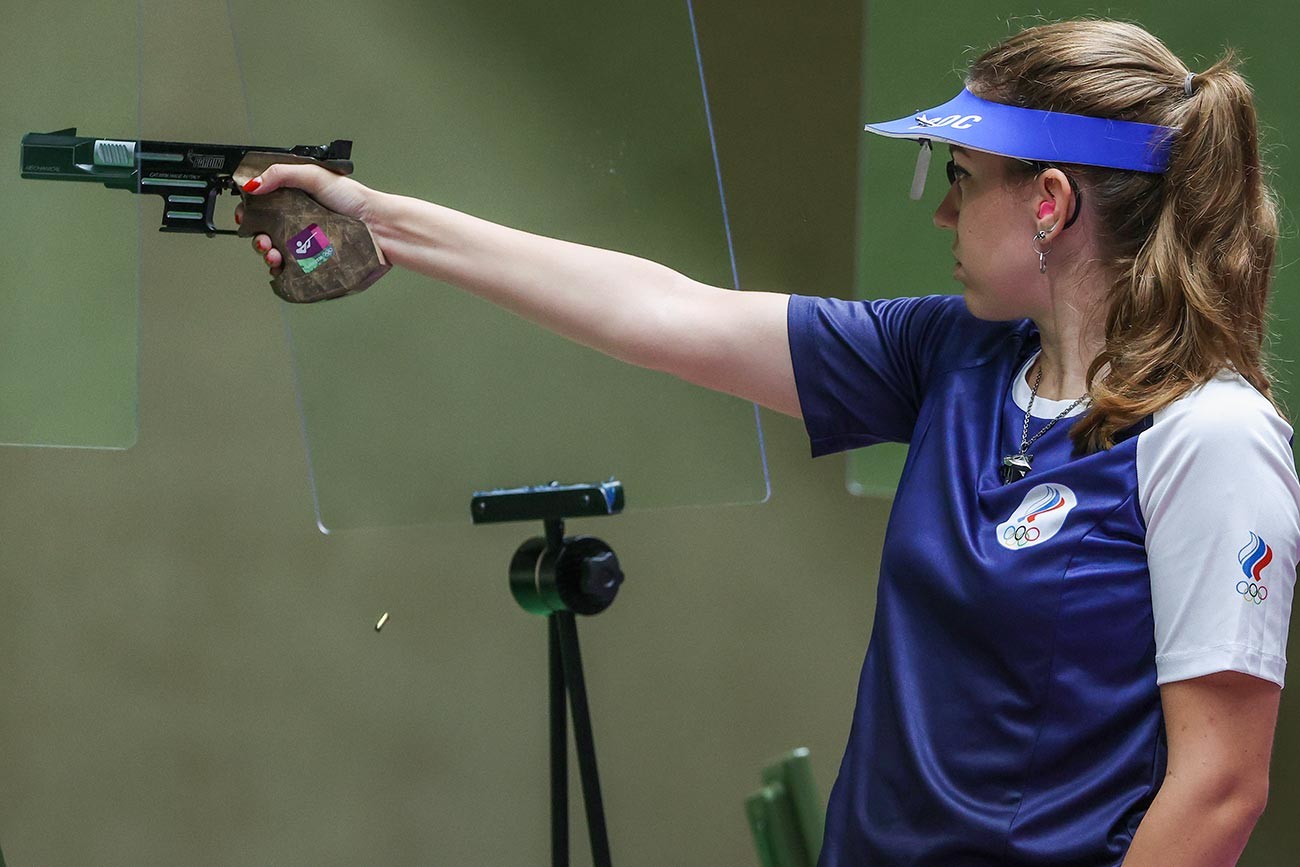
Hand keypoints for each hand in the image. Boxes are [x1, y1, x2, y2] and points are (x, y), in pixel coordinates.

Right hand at [233, 163, 378, 276]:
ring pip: (276, 253)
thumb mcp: (315, 175)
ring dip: (266, 254)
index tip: (245, 216)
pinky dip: (281, 271)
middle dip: (257, 237)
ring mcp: (307, 245)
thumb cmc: (355, 200)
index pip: (263, 207)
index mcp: (295, 201)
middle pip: (265, 232)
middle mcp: (299, 223)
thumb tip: (252, 184)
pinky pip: (292, 270)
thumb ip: (281, 174)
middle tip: (262, 239)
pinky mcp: (315, 263)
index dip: (250, 213)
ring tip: (272, 254)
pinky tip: (281, 267)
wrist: (380, 227)